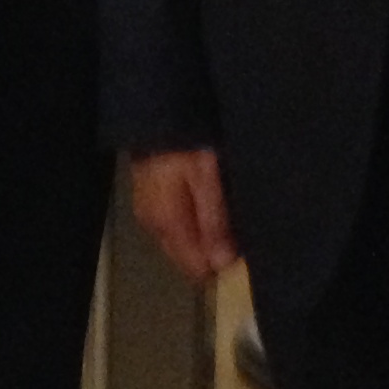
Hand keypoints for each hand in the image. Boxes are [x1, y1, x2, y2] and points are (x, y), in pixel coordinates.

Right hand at [129, 149, 240, 284]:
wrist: (154, 119)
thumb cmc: (185, 144)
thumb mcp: (206, 177)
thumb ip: (214, 220)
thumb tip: (224, 263)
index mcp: (167, 224)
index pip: (196, 269)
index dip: (221, 261)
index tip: (240, 245)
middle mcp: (154, 226)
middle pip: (188, 259)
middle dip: (212, 249)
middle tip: (232, 224)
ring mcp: (148, 215)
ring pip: (182, 243)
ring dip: (202, 235)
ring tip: (219, 209)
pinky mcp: (149, 203)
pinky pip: (174, 227)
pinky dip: (191, 221)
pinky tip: (202, 202)